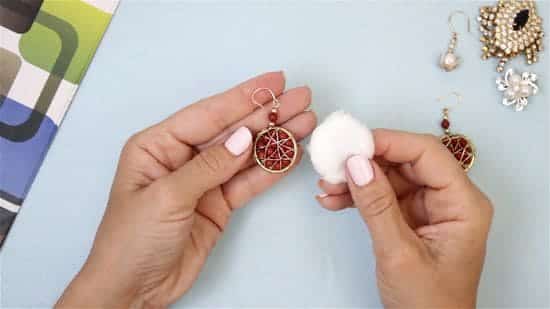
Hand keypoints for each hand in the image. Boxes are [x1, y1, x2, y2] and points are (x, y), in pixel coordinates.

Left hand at [56, 72, 315, 307]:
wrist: (134, 289)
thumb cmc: (132, 240)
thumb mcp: (167, 197)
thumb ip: (209, 166)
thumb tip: (246, 136)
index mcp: (158, 145)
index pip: (207, 114)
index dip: (244, 97)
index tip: (276, 81)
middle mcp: (182, 157)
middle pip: (232, 130)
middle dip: (268, 114)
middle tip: (303, 97)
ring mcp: (204, 181)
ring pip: (245, 154)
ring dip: (276, 139)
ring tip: (308, 122)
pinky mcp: (218, 204)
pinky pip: (248, 182)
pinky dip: (271, 169)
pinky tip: (292, 153)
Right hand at [316, 129, 492, 307]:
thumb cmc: (430, 305)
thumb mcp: (399, 254)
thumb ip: (377, 206)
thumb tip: (357, 163)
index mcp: (463, 205)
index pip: (427, 154)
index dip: (388, 142)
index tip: (352, 143)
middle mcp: (449, 200)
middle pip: (406, 161)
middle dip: (366, 161)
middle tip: (333, 163)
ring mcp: (429, 208)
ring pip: (390, 176)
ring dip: (357, 179)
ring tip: (327, 186)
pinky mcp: (411, 218)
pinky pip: (383, 195)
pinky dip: (358, 196)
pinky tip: (334, 199)